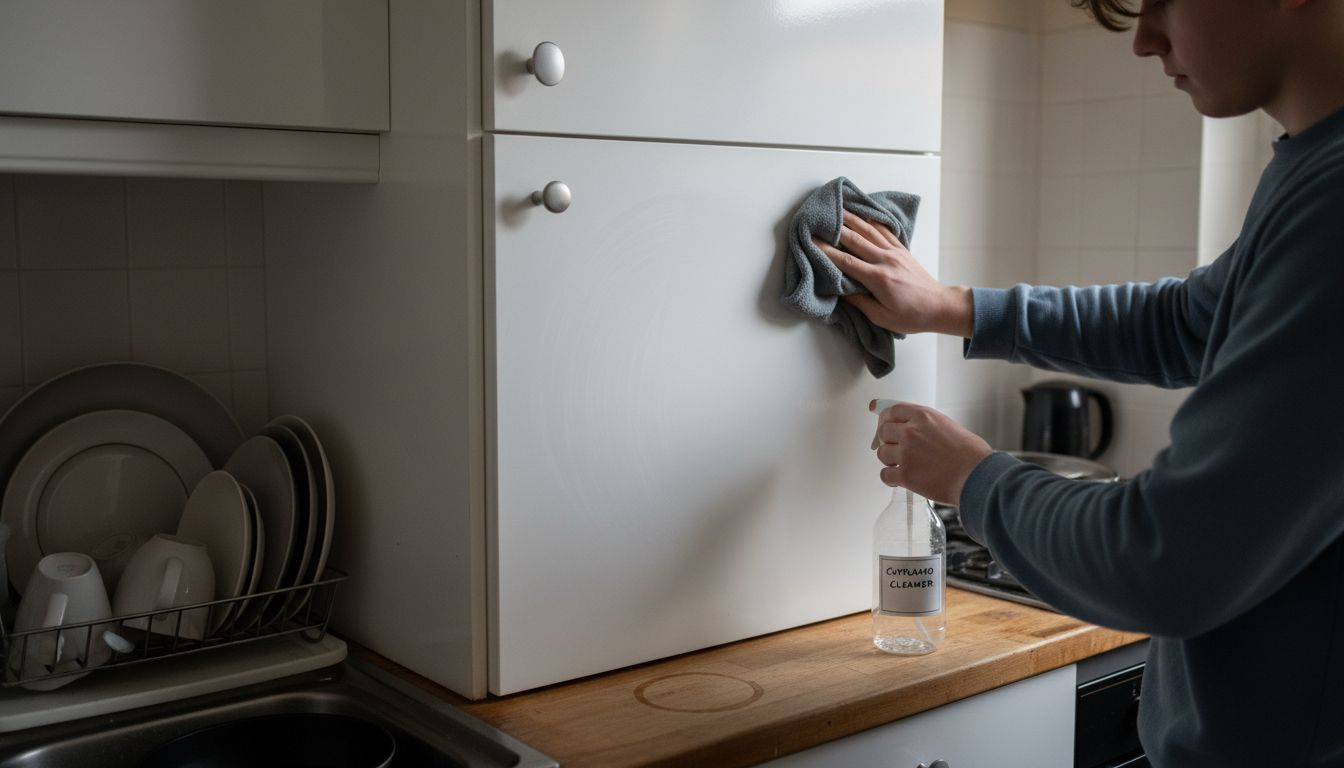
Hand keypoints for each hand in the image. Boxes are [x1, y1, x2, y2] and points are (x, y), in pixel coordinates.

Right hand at [813, 211, 973, 337]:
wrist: (939, 306)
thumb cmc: (911, 316)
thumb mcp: (882, 317)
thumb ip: (859, 302)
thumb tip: (841, 290)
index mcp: (878, 278)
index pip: (846, 261)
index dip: (827, 251)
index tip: (812, 242)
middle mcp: (886, 260)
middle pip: (856, 240)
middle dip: (835, 230)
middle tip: (819, 221)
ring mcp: (895, 252)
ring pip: (870, 230)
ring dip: (853, 219)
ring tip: (838, 209)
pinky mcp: (902, 250)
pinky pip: (885, 231)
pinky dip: (873, 220)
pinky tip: (864, 214)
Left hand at [872, 400, 992, 504]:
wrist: (977, 476)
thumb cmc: (972, 455)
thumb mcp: (950, 426)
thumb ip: (929, 426)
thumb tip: (919, 432)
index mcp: (923, 416)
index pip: (893, 410)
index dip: (886, 418)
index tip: (885, 423)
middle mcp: (911, 432)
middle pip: (884, 431)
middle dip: (888, 440)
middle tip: (895, 447)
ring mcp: (906, 453)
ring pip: (882, 454)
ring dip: (889, 460)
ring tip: (901, 465)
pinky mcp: (905, 475)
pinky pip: (885, 475)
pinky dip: (890, 478)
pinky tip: (898, 479)